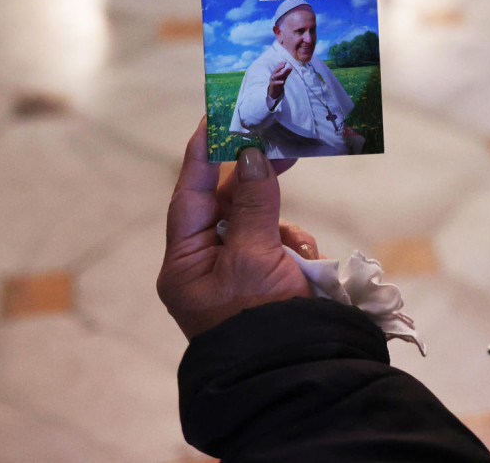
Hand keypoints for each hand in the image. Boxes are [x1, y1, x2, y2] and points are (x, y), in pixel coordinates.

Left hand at [158, 118, 317, 339]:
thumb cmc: (262, 321)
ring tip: (296, 251)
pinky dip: (294, 245)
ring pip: (259, 220)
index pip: (189, 195)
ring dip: (281, 225)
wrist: (296, 372)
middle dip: (255, 185)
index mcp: (185, 264)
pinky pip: (279, 242)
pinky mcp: (266, 278)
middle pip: (227, 204)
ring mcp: (236, 272)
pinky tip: (304, 265)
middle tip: (280, 147)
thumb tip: (253, 155)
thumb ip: (255, 204)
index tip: (215, 117)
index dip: (203, 155)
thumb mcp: (256, 258)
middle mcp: (205, 265)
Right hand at [267, 61, 291, 101]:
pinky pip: (275, 83)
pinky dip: (279, 82)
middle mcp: (273, 75)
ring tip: (283, 72)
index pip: (278, 67)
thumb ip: (286, 72)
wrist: (274, 91)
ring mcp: (272, 80)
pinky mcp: (273, 85)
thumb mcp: (283, 77)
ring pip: (275, 76)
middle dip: (279, 67)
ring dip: (278, 74)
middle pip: (276, 70)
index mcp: (275, 72)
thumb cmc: (278, 82)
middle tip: (284, 65)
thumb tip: (291, 67)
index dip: (281, 64)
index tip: (285, 62)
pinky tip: (283, 82)